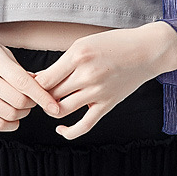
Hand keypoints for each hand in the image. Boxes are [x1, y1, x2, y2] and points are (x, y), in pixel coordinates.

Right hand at [0, 32, 61, 130]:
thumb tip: (40, 85)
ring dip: (23, 114)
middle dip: (33, 104)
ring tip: (23, 106)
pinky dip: (9, 124)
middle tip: (34, 99)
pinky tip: (14, 118)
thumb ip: (18, 68)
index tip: (54, 106)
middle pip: (17, 101)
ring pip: (8, 114)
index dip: (41, 96)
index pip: (22, 82)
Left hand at [31, 24, 175, 139]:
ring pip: (61, 110)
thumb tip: (40, 79)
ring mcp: (97, 92)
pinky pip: (84, 125)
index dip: (33, 84)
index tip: (30, 83)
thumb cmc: (114, 43)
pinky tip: (60, 128)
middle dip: (39, 96)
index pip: (44, 79)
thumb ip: (63, 62)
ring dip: (50, 109)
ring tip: (49, 103)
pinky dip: (68, 132)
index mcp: (78, 55)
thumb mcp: (84, 43)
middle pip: (50, 94)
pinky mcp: (107, 104)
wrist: (146, 51)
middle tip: (36, 95)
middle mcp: (86, 75)